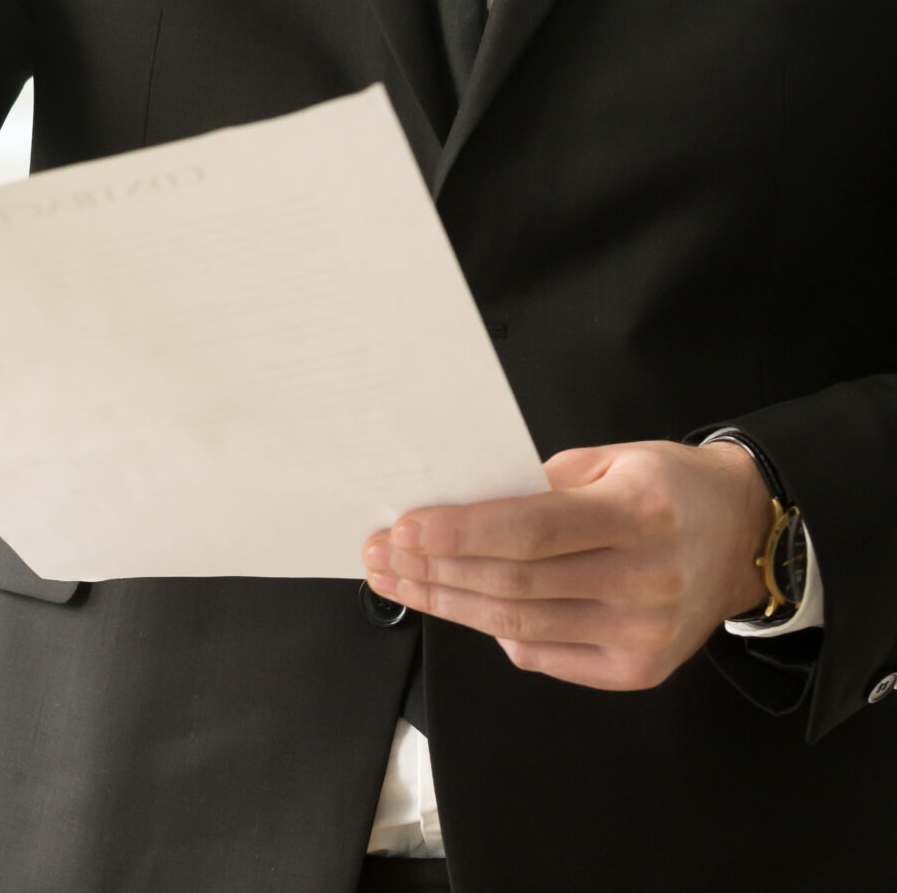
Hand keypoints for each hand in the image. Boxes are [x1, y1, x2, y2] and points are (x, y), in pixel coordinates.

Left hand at [361, 437, 772, 690]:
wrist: (745, 537)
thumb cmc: (670, 487)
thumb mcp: (616, 457)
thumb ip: (546, 481)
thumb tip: (463, 501)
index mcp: (638, 515)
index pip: (531, 531)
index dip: (461, 533)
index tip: (404, 527)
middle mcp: (645, 581)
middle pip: (516, 583)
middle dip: (436, 571)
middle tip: (382, 555)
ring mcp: (644, 634)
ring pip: (522, 624)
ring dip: (450, 604)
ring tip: (401, 582)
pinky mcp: (640, 670)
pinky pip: (548, 656)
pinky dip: (499, 632)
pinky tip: (461, 608)